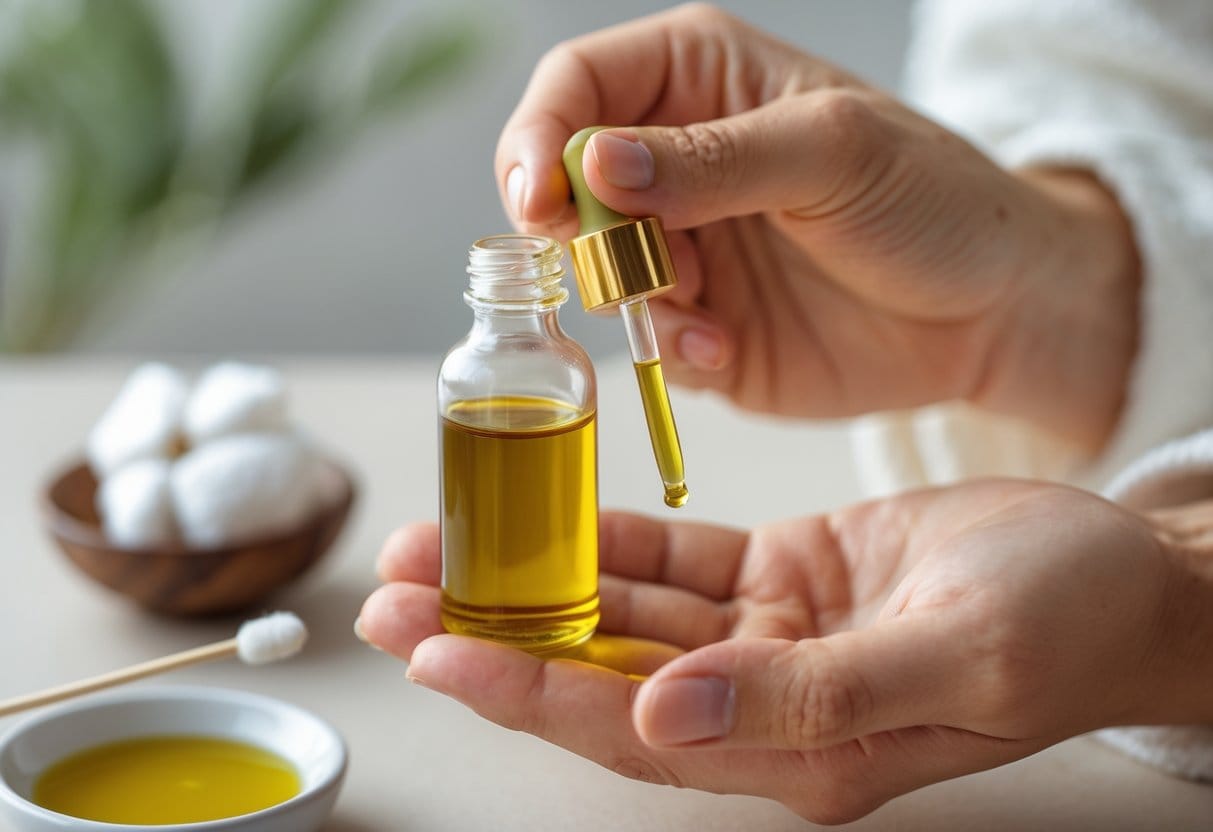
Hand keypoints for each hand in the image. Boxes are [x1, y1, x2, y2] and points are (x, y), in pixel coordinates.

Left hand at [359, 481, 1210, 822]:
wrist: (1125, 578)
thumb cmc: (1066, 622)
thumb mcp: (953, 655)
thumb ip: (810, 698)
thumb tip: (665, 719)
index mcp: (795, 747)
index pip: (626, 727)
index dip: (525, 687)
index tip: (434, 644)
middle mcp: (762, 703)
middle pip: (598, 675)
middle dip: (491, 633)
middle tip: (388, 593)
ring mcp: (766, 641)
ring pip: (622, 615)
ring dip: (532, 581)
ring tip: (435, 546)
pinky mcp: (782, 580)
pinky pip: (677, 561)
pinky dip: (610, 538)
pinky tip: (549, 513)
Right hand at [496, 4, 1138, 450]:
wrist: (994, 309)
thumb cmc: (935, 199)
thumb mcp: (833, 154)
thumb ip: (712, 160)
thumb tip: (595, 164)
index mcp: (700, 81)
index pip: (576, 88)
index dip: (540, 140)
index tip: (540, 203)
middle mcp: (676, 162)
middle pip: (563, 187)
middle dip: (581, 235)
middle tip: (632, 266)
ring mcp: (685, 248)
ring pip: (593, 273)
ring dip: (633, 299)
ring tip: (705, 315)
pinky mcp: (700, 325)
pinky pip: (643, 341)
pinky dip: (668, 351)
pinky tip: (722, 350)